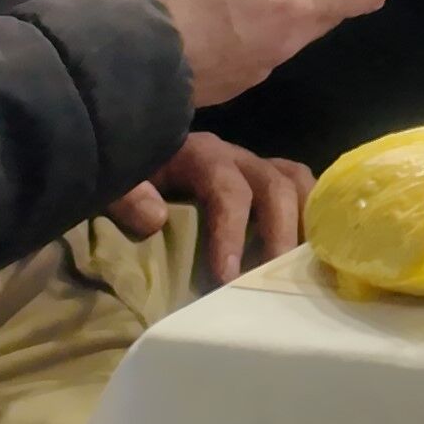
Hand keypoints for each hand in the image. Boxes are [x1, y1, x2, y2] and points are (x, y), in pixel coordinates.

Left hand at [108, 131, 314, 284]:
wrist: (130, 146)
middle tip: (273, 277)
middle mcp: (236, 156)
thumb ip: (127, 195)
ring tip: (303, 262)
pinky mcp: (261, 176)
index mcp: (201, 155)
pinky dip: (308, 211)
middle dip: (279, 233)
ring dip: (304, 219)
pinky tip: (307, 245)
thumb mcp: (116, 180)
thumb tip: (156, 219)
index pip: (228, 190)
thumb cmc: (128, 172)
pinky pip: (297, 185)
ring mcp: (253, 164)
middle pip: (275, 184)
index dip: (232, 231)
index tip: (228, 275)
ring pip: (295, 180)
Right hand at [130, 0, 396, 108]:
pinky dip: (250, 31)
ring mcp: (259, 70)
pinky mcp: (232, 86)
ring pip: (287, 33)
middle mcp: (287, 44)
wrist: (125, 62)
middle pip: (324, 14)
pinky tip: (213, 19)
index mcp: (295, 6)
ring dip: (279, 11)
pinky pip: (256, 50)